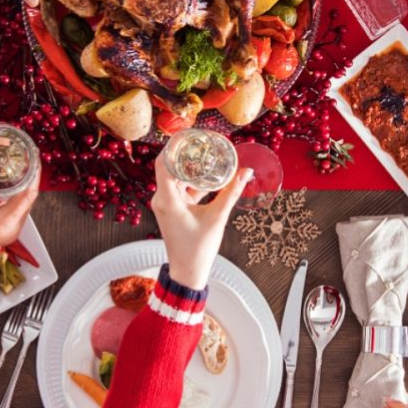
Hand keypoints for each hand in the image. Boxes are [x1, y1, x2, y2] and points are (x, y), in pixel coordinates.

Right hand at [0, 161, 39, 306]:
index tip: (31, 153)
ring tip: (17, 159)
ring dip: (19, 180)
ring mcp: (8, 228)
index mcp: (6, 223)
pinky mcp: (2, 226)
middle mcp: (12, 227)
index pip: (29, 193)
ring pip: (21, 199)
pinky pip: (13, 204)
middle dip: (27, 172)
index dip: (33, 171)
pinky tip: (5, 177)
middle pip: (28, 195)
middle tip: (23, 151)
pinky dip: (11, 189)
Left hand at [151, 156, 250, 289]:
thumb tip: (245, 173)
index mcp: (167, 199)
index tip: (188, 135)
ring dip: (192, 170)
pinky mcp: (172, 210)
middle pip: (170, 168)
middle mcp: (162, 199)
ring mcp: (166, 205)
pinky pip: (180, 190)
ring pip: (177, 179)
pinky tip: (209, 179)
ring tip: (209, 157)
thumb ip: (231, 193)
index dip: (173, 146)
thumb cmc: (198, 248)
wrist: (188, 272)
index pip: (163, 163)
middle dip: (187, 156)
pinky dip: (193, 184)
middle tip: (204, 143)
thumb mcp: (217, 217)